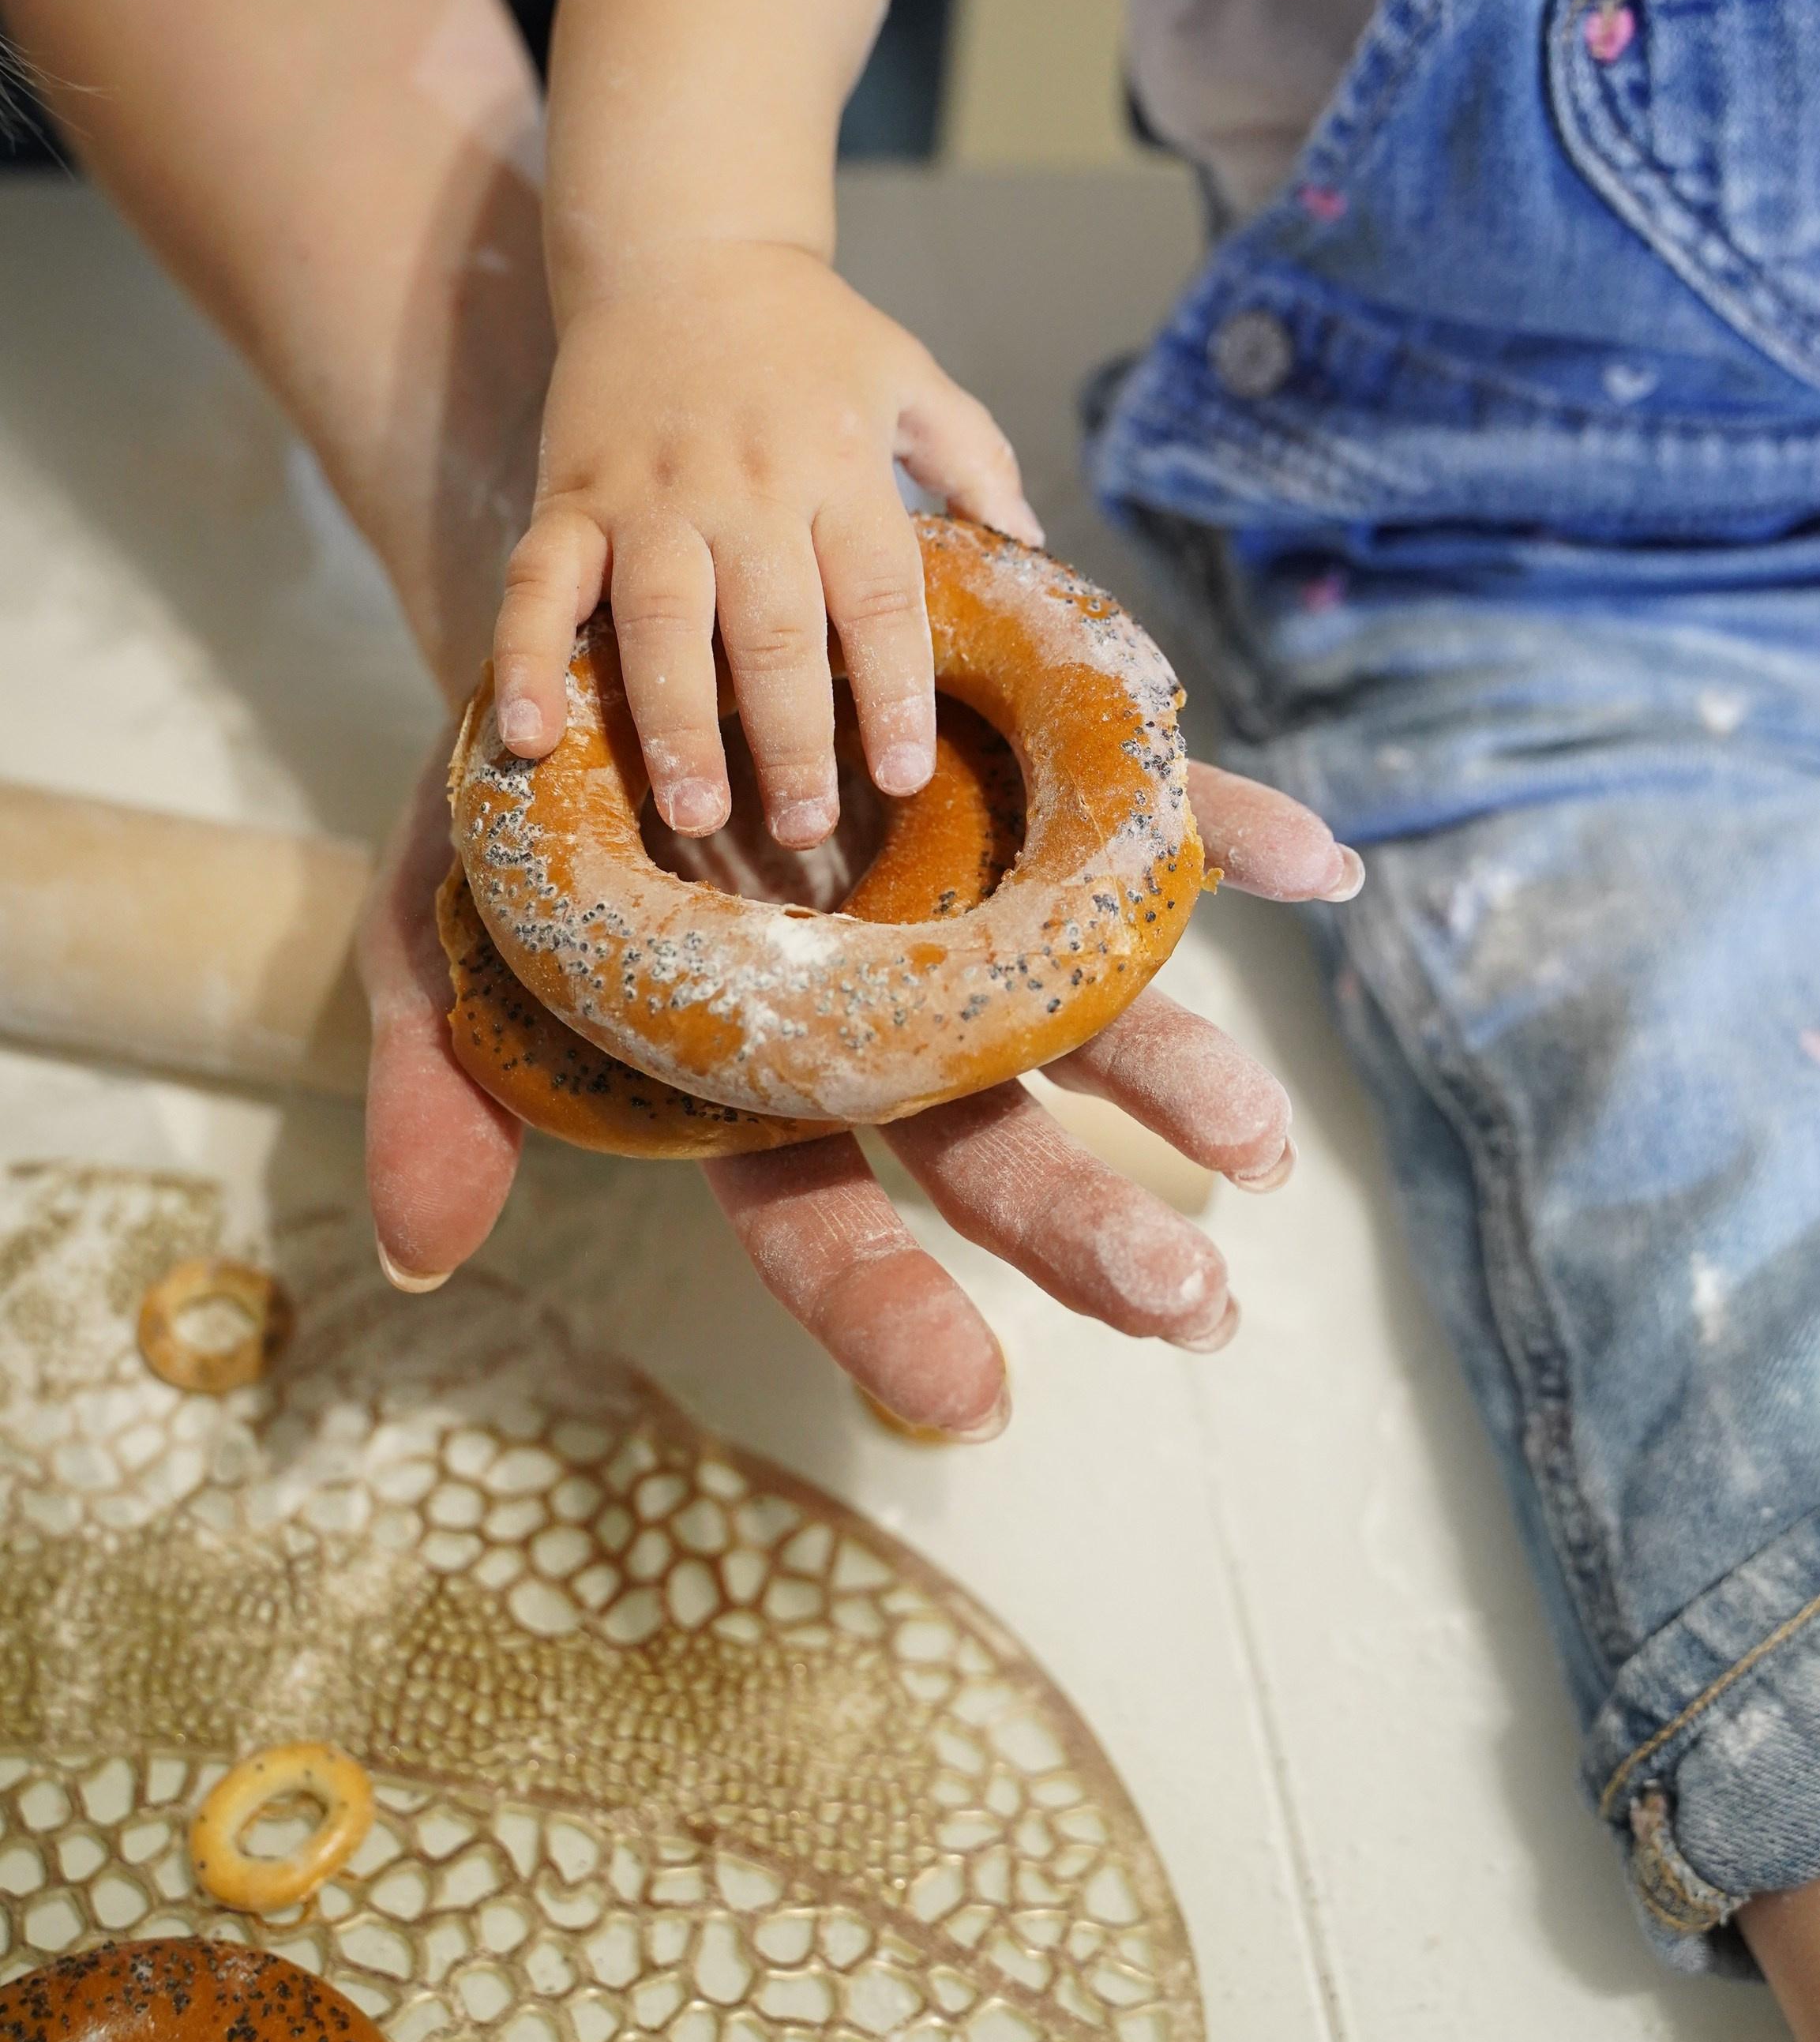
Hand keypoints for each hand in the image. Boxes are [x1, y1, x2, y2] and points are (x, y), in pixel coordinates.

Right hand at [361, 744, 1362, 1436]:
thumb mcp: (449, 940)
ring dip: (1177, 1066)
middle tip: (1188, 1306)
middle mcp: (883, 1006)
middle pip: (987, 1135)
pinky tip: (1319, 862)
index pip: (822, 1217)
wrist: (604, 637)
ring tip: (1262, 1146)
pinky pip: (1138, 807)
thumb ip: (446, 1086)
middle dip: (1084, 1224)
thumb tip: (424, 1255)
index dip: (890, 1309)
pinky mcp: (1020, 773)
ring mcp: (964, 894)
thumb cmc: (527, 821)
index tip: (975, 1404)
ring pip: (1084, 998)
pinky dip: (1230, 829)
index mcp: (759, 1075)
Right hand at [489, 242, 1039, 849]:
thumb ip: (974, 458)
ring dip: (675, 724)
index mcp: (839, 463)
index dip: (892, 687)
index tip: (905, 773)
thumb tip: (1034, 547)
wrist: (679, 243)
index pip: (876, 593)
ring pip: (660, 621)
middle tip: (804, 828)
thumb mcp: (909, 373)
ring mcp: (648, 493)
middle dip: (790, 737)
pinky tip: (528, 738)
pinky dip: (526, 661)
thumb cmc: (807, 332)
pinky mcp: (570, 495)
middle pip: (771, 628)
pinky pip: (539, 586)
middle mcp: (745, 484)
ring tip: (696, 813)